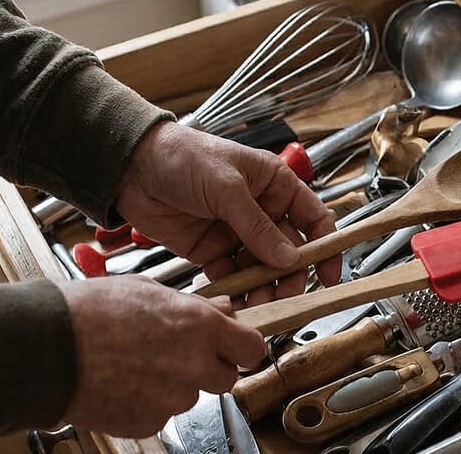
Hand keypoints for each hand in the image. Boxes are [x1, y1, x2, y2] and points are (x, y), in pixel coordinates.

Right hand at [60, 276, 265, 437]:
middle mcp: (193, 365)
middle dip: (209, 367)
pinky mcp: (148, 423)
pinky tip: (124, 381)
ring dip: (175, 383)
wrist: (48, 347)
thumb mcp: (148, 289)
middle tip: (178, 352)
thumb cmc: (91, 311)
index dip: (243, 347)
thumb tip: (224, 311)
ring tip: (137, 362)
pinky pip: (161, 414)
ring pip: (191, 395)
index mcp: (199, 326)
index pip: (252, 348)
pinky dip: (148, 402)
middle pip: (226, 378)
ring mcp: (172, 399)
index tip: (235, 346)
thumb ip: (193, 305)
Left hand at [116, 121, 339, 305]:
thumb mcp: (226, 186)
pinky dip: (236, 291)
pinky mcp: (210, 251)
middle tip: (287, 297)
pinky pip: (231, 276)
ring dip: (264, 288)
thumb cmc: (181, 156)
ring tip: (260, 304)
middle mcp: (258, 209)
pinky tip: (235, 301)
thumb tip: (288, 258)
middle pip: (288, 251)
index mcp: (273, 183)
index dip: (325, 245)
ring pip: (261, 268)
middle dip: (290, 276)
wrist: (131, 167)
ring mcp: (234, 232)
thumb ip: (257, 225)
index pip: (312, 217)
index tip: (329, 273)